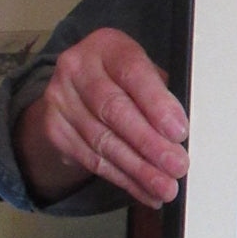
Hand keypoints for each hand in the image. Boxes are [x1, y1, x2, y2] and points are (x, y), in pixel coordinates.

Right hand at [15, 28, 188, 208]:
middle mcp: (77, 68)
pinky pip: (92, 160)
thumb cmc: (126, 80)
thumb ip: (163, 94)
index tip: (179, 131)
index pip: (133, 73)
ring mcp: (61, 99)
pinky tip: (145, 191)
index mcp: (107, 46)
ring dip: (139, 169)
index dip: (157, 104)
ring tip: (165, 187)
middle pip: (114, 110)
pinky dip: (124, 180)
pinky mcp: (55, 129)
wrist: (76, 88)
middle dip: (149, 143)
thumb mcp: (145, 73)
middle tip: (177, 166)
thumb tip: (181, 132)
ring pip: (103, 141)